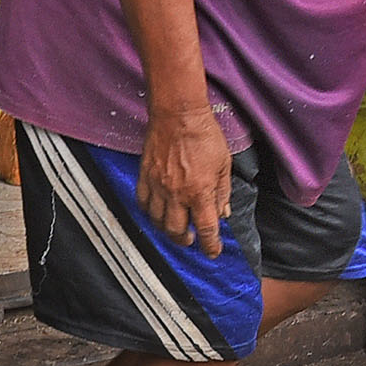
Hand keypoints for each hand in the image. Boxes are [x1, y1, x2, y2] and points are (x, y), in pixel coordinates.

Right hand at [137, 102, 231, 251]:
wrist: (178, 113)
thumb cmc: (203, 134)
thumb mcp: (224, 164)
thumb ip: (223, 191)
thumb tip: (222, 212)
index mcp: (200, 191)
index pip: (206, 228)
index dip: (210, 245)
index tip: (212, 251)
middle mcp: (177, 193)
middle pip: (177, 231)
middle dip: (185, 241)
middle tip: (190, 240)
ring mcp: (158, 186)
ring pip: (157, 221)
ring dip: (167, 230)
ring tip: (174, 229)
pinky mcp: (145, 176)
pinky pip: (142, 203)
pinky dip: (149, 212)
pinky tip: (156, 212)